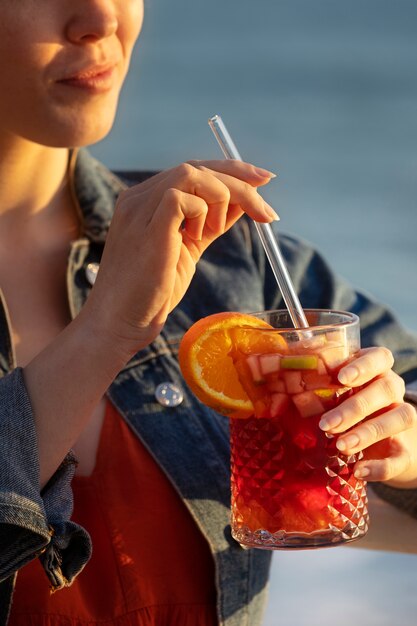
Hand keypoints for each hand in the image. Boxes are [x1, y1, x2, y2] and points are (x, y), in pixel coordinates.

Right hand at [84, 159, 276, 359]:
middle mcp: (140, 198)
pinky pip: (183, 197)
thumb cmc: (151, 293)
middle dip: (239, 179)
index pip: (193, 171)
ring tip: (218, 229)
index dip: (230, 172)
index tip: (261, 182)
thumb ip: (209, 224)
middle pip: (197, 167)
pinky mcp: (146, 226)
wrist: (120, 323)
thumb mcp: (188, 250)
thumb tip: (243, 204)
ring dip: (222, 196)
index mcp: (147, 201)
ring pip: (192, 174)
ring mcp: (139, 209)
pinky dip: (202, 211)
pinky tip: (199, 235)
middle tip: (266, 201)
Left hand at [319, 347, 416, 487]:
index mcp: (376, 370)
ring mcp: (402, 419)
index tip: (341, 378)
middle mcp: (393, 390)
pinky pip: (401, 456)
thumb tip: (279, 380)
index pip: (380, 357)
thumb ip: (316, 384)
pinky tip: (360, 470)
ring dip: (368, 433)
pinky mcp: (405, 449)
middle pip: (385, 389)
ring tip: (341, 446)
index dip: (364, 365)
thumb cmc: (346, 406)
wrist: (383, 442)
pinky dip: (381, 466)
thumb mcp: (333, 393)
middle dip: (354, 408)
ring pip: (400, 418)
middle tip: (326, 424)